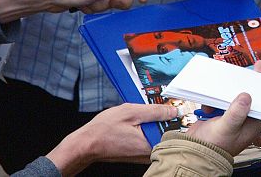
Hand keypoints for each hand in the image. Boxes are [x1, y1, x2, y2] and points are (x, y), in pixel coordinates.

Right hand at [47, 103, 177, 176]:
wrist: (87, 144)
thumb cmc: (104, 130)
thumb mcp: (131, 112)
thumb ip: (154, 111)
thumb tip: (172, 110)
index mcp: (151, 143)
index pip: (173, 129)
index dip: (173, 115)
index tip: (171, 106)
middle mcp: (149, 152)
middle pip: (165, 131)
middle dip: (158, 118)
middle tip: (144, 112)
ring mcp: (143, 155)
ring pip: (155, 134)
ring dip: (149, 123)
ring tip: (134, 119)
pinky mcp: (137, 153)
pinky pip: (147, 138)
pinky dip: (142, 129)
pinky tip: (131, 126)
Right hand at [185, 60, 260, 155]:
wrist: (196, 151)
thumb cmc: (215, 147)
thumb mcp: (227, 129)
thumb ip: (236, 114)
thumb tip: (246, 97)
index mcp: (254, 124)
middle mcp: (247, 118)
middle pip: (257, 96)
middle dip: (258, 81)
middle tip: (259, 67)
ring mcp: (234, 113)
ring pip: (240, 94)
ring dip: (234, 88)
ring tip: (231, 81)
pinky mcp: (222, 110)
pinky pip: (224, 97)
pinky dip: (217, 96)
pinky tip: (211, 104)